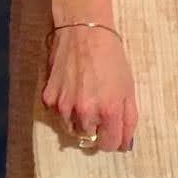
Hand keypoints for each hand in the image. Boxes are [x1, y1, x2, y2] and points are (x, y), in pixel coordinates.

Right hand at [40, 24, 137, 150]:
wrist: (84, 33)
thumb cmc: (111, 59)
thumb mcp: (129, 87)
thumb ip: (129, 118)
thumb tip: (125, 143)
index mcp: (109, 110)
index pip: (109, 144)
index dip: (113, 141)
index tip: (114, 134)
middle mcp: (85, 113)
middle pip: (90, 139)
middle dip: (97, 129)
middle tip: (100, 110)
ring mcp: (64, 107)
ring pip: (72, 130)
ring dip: (80, 122)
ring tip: (87, 99)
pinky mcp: (48, 99)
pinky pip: (58, 115)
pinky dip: (65, 109)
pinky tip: (72, 91)